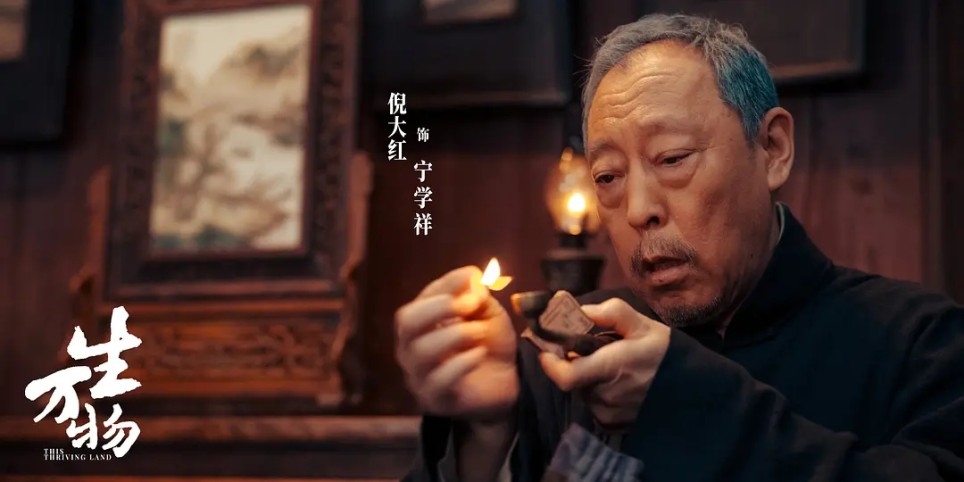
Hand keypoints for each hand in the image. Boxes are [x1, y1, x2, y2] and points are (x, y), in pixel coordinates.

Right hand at [394, 266, 518, 421]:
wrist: (507, 382)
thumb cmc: (488, 343)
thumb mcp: (487, 314)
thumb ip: (477, 296)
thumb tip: (471, 278)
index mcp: (421, 323)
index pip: (421, 299)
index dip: (446, 285)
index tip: (473, 276)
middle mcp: (412, 348)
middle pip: (406, 324)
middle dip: (438, 308)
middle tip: (469, 305)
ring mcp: (419, 376)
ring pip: (420, 352)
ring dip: (454, 335)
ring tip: (480, 332)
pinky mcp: (435, 400)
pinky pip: (437, 381)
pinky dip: (460, 363)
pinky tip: (479, 355)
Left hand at [538, 298, 670, 428]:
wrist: (694, 390)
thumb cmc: (665, 354)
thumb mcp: (642, 325)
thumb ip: (610, 313)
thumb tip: (581, 310)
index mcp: (610, 369)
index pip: (565, 376)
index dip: (550, 363)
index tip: (547, 350)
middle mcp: (605, 397)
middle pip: (572, 379)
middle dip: (576, 363)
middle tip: (596, 351)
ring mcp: (609, 415)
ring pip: (583, 392)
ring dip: (589, 378)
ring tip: (613, 368)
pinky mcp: (613, 426)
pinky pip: (594, 405)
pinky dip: (599, 393)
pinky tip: (619, 385)